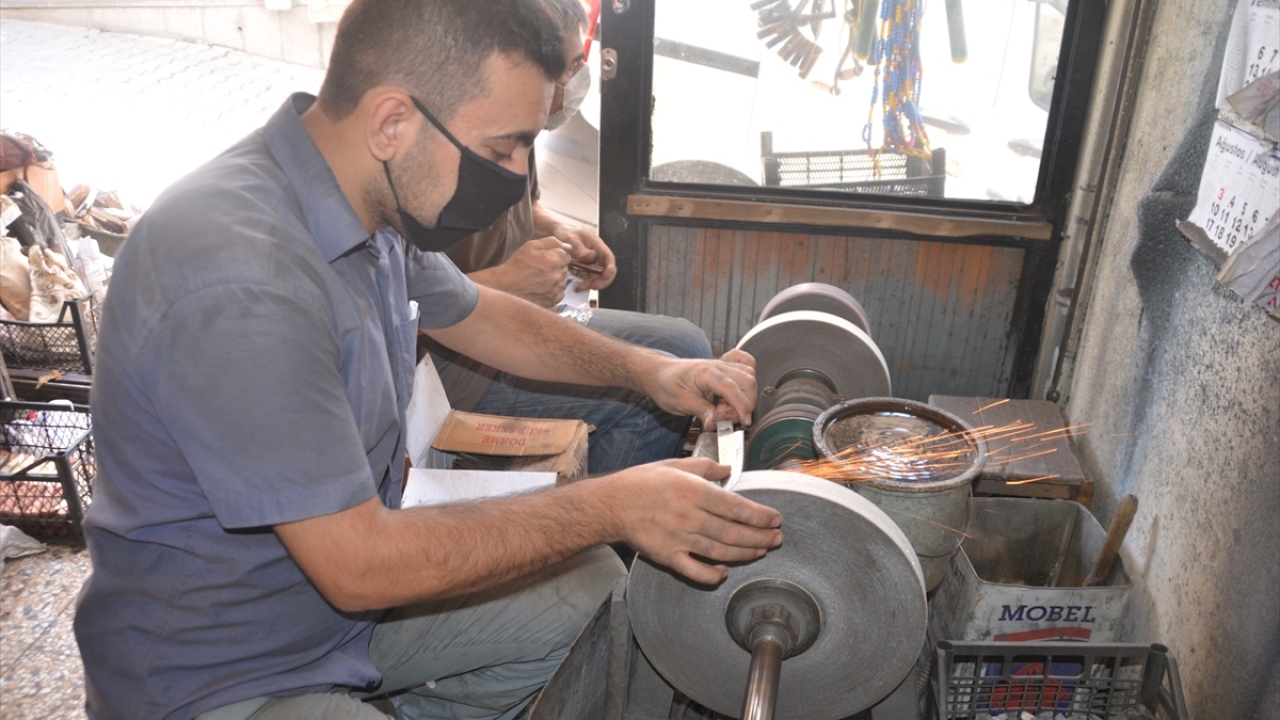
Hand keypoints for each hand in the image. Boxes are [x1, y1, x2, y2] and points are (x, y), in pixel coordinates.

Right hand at [480, 236, 572, 307]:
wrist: (506, 284)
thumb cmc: (517, 265)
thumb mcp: (532, 245)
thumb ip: (552, 242)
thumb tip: (568, 246)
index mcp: (553, 261)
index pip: (567, 255)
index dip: (557, 255)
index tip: (547, 258)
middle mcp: (556, 276)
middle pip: (566, 268)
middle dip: (557, 266)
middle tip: (541, 268)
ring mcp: (554, 290)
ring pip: (563, 280)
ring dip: (556, 278)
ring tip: (540, 278)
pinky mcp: (552, 300)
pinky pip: (560, 292)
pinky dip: (554, 289)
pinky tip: (542, 286)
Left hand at [549, 223, 616, 290]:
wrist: (557, 236)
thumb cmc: (565, 234)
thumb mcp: (571, 238)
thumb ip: (580, 248)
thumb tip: (591, 257)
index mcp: (597, 245)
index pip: (609, 258)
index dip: (610, 268)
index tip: (605, 276)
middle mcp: (597, 256)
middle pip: (606, 271)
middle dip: (602, 281)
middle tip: (592, 286)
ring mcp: (591, 264)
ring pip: (597, 278)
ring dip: (590, 284)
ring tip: (579, 287)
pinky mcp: (584, 270)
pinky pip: (587, 280)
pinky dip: (583, 285)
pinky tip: (576, 286)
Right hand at [604, 457, 782, 584]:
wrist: (610, 504)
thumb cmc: (642, 482)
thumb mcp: (674, 465)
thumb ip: (705, 468)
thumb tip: (729, 470)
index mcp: (692, 491)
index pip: (735, 506)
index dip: (759, 515)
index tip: (775, 519)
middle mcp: (688, 516)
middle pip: (732, 531)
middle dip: (760, 537)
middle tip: (776, 538)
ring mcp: (678, 538)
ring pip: (719, 551)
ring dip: (744, 553)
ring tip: (761, 551)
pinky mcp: (666, 556)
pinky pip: (694, 570)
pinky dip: (712, 574)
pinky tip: (724, 572)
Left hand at [644, 348, 755, 428]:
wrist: (657, 373)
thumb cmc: (665, 384)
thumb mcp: (679, 402)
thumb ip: (700, 411)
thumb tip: (715, 423)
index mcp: (705, 373)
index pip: (732, 388)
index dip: (742, 406)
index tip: (745, 421)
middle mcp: (717, 365)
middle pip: (747, 380)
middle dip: (745, 403)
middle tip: (728, 417)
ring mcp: (722, 364)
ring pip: (749, 374)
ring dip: (745, 394)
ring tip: (727, 407)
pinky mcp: (723, 367)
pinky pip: (745, 363)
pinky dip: (749, 374)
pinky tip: (740, 387)